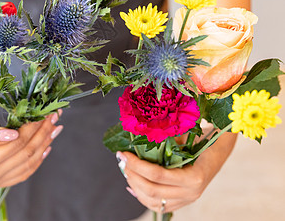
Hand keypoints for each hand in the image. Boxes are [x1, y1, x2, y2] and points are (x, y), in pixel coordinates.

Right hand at [0, 106, 62, 188]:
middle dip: (43, 132)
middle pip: (27, 152)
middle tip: (54, 115)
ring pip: (30, 162)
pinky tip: (47, 145)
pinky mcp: (1, 180)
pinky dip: (38, 158)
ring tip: (56, 127)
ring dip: (45, 143)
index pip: (18, 144)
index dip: (34, 127)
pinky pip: (25, 171)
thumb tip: (12, 134)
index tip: (45, 112)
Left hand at [116, 133, 235, 212]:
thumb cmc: (201, 139)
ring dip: (134, 185)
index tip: (124, 153)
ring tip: (126, 170)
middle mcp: (191, 193)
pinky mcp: (181, 202)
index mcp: (194, 177)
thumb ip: (166, 139)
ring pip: (152, 201)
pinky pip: (157, 206)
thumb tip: (139, 135)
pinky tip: (132, 185)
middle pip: (151, 190)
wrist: (218, 151)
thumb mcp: (186, 136)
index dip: (136, 164)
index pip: (157, 175)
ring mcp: (186, 200)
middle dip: (131, 174)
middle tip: (122, 160)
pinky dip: (141, 196)